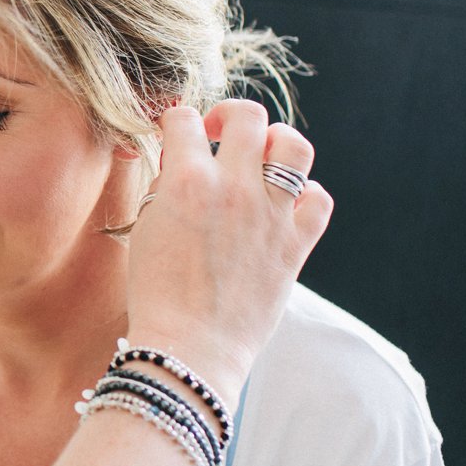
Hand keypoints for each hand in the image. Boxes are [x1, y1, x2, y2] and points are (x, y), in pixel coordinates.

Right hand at [124, 101, 332, 397]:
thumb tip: (181, 162)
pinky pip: (318, 199)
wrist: (190, 349)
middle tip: (217, 135)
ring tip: (260, 158)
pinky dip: (305, 195)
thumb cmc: (157, 294)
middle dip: (228, 117)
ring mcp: (271, 216)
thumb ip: (166, 187)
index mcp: (187, 182)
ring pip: (293, 145)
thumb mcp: (146, 230)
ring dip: (275, 143)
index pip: (183, 119)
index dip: (176, 122)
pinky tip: (284, 204)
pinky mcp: (296, 245)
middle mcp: (234, 190)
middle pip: (247, 117)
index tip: (175, 134)